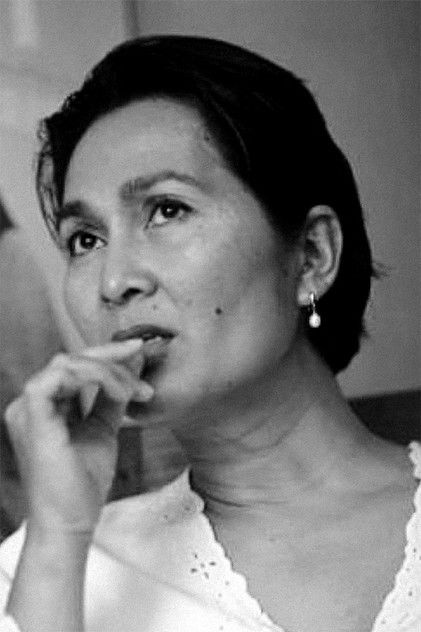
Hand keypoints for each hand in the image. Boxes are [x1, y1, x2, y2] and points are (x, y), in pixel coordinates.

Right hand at [4, 339, 151, 537]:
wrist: (72, 521)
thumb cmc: (83, 483)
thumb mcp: (105, 427)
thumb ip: (114, 395)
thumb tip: (132, 363)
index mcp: (45, 406)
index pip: (74, 366)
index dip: (106, 354)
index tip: (138, 351)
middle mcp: (30, 404)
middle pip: (71, 359)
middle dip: (111, 357)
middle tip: (140, 357)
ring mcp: (26, 409)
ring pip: (67, 363)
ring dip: (107, 370)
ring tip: (133, 391)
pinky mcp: (31, 416)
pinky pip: (58, 377)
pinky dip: (90, 376)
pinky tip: (116, 391)